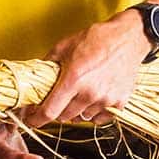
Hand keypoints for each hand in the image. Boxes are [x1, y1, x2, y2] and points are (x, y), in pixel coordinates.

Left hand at [22, 12, 148, 126]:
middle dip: (57, 110)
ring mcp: (106, 100)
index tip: (31, 119)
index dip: (36, 119)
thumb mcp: (65, 45)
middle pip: (65, 117)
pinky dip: (94, 112)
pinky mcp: (120, 103)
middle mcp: (90, 93)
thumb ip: (48, 63)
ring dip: (77, 111)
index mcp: (73, 79)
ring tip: (79, 94)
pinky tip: (94, 98)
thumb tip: (35, 75)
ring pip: (82, 117)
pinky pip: (100, 117)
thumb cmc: (96, 39)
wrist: (127, 38)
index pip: (50, 111)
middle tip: (58, 99)